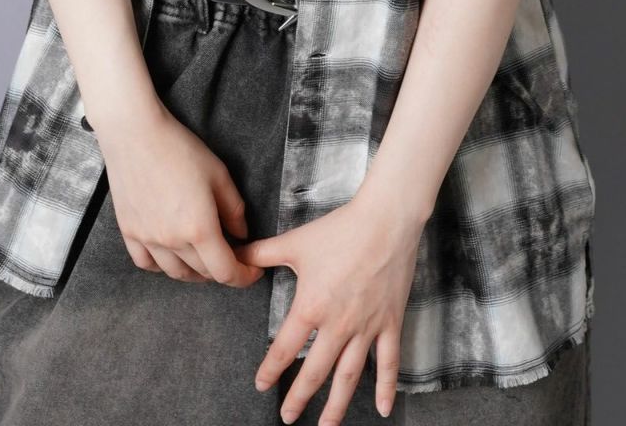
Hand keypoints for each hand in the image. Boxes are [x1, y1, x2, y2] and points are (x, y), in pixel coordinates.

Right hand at [97, 100, 265, 288]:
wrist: (135, 134)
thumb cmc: (179, 148)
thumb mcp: (219, 174)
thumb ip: (234, 210)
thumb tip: (241, 235)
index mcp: (199, 228)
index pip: (226, 272)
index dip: (243, 277)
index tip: (252, 271)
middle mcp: (172, 241)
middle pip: (203, 273)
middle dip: (222, 270)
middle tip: (231, 254)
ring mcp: (147, 239)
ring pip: (175, 273)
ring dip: (195, 272)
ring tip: (204, 257)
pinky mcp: (129, 232)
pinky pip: (146, 263)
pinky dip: (163, 266)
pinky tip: (171, 254)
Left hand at [231, 193, 422, 423]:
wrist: (385, 220)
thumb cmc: (340, 229)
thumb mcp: (296, 241)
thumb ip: (262, 253)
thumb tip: (235, 255)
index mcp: (311, 306)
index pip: (286, 348)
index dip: (271, 369)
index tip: (262, 384)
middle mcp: (338, 324)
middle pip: (315, 371)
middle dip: (299, 397)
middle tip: (288, 417)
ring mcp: (366, 327)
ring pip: (349, 375)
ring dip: (336, 405)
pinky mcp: (390, 322)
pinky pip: (389, 362)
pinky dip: (386, 387)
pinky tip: (384, 409)